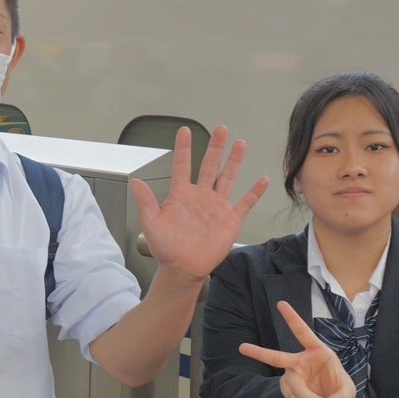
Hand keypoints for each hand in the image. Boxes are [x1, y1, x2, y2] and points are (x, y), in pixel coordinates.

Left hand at [131, 125, 269, 282]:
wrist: (183, 268)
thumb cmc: (166, 248)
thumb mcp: (152, 223)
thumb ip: (146, 202)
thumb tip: (135, 181)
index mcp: (181, 195)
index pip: (182, 165)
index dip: (183, 148)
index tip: (184, 130)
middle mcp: (200, 196)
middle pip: (209, 165)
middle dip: (215, 147)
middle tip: (221, 129)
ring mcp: (216, 206)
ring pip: (228, 178)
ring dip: (234, 161)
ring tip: (240, 143)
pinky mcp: (230, 220)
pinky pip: (245, 203)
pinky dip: (254, 192)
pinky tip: (263, 180)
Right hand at [239, 301, 355, 397]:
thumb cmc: (337, 387)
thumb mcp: (349, 391)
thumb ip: (342, 396)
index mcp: (318, 352)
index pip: (303, 333)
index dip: (292, 318)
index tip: (281, 303)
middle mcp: (300, 361)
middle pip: (276, 358)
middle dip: (258, 353)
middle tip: (241, 347)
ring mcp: (291, 376)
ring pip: (293, 388)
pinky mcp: (287, 389)